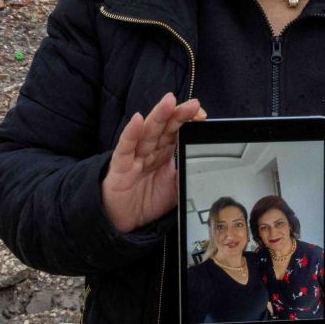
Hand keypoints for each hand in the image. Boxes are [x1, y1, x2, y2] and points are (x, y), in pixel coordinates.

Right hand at [102, 93, 204, 233]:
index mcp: (164, 152)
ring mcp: (135, 156)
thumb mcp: (175, 190)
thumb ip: (186, 175)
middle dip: (178, 114)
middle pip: (165, 128)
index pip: (177, 131)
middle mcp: (150, 150)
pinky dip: (131, 133)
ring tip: (169, 102)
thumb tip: (203, 166)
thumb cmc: (147, 201)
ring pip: (148, 132)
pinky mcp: (120, 165)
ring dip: (158, 116)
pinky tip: (137, 120)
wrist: (124, 221)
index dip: (187, 121)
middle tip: (192, 104)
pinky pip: (126, 148)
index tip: (201, 114)